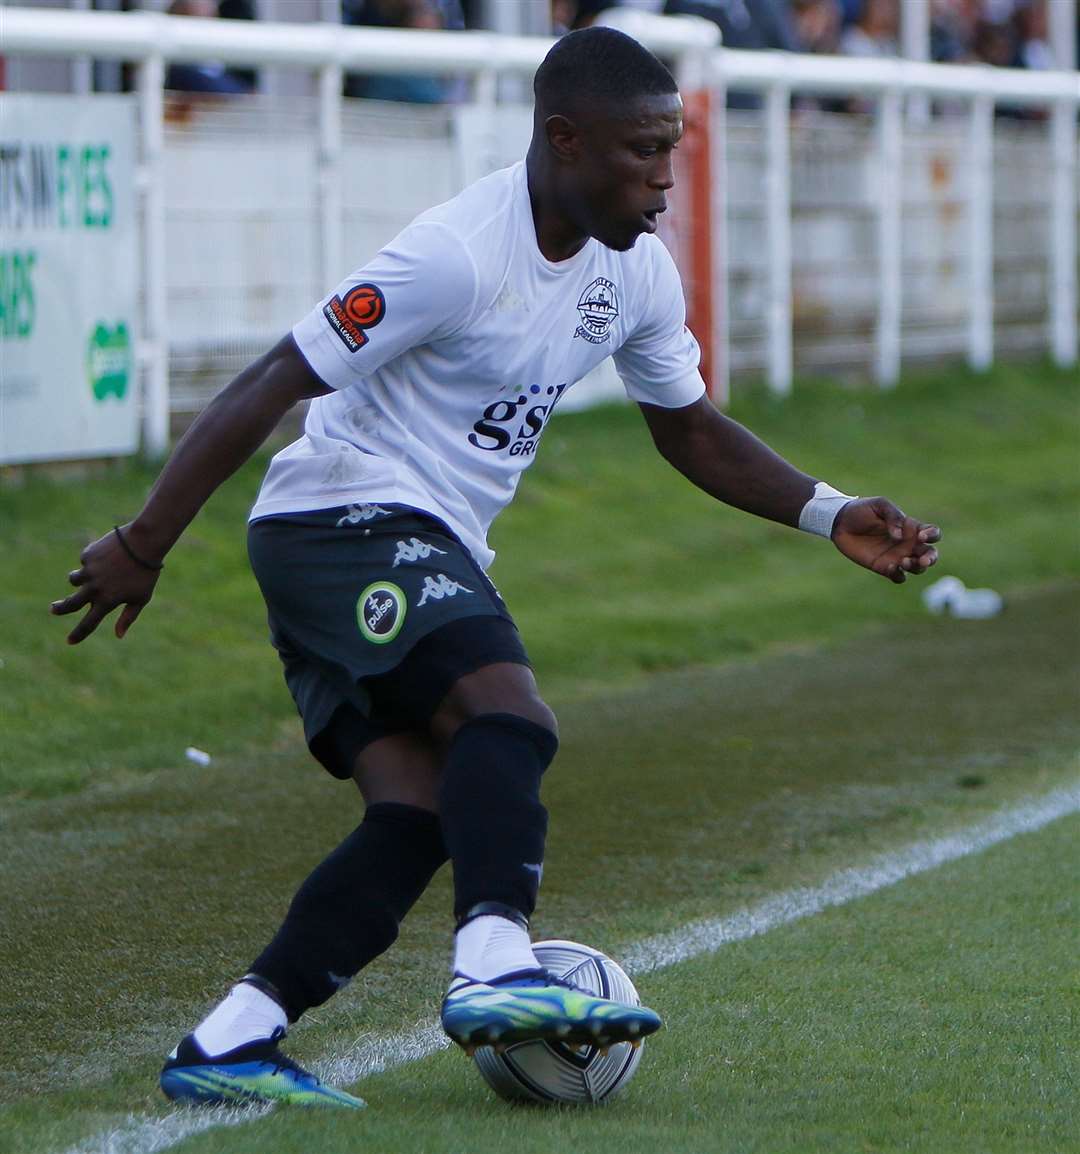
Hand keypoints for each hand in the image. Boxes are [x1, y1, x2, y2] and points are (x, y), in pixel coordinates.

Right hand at [49, 524, 162, 643]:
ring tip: (90, 574)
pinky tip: (109, 553)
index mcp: (108, 601)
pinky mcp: (87, 556)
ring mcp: (89, 571)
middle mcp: (94, 588)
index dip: (79, 634)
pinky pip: (86, 561)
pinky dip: (94, 560)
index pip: (89, 623)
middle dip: (60, 608)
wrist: (144, 543)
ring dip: (77, 579)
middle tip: (53, 609)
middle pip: (70, 604)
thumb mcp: (141, 597)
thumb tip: (119, 635)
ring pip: (73, 579)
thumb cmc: (146, 573)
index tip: (70, 641)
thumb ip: (128, 617)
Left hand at [831, 497, 940, 583]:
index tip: (921, 536)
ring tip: (903, 561)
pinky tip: (891, 567)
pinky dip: (899, 575)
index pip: (932, 533)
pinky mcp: (883, 567)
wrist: (840, 522)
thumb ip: (893, 517)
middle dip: (931, 558)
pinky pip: (899, 577)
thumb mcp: (879, 505)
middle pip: (930, 554)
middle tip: (923, 559)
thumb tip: (901, 536)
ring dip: (916, 567)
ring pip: (918, 568)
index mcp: (911, 527)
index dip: (933, 535)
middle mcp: (907, 543)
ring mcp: (897, 556)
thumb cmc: (861, 510)